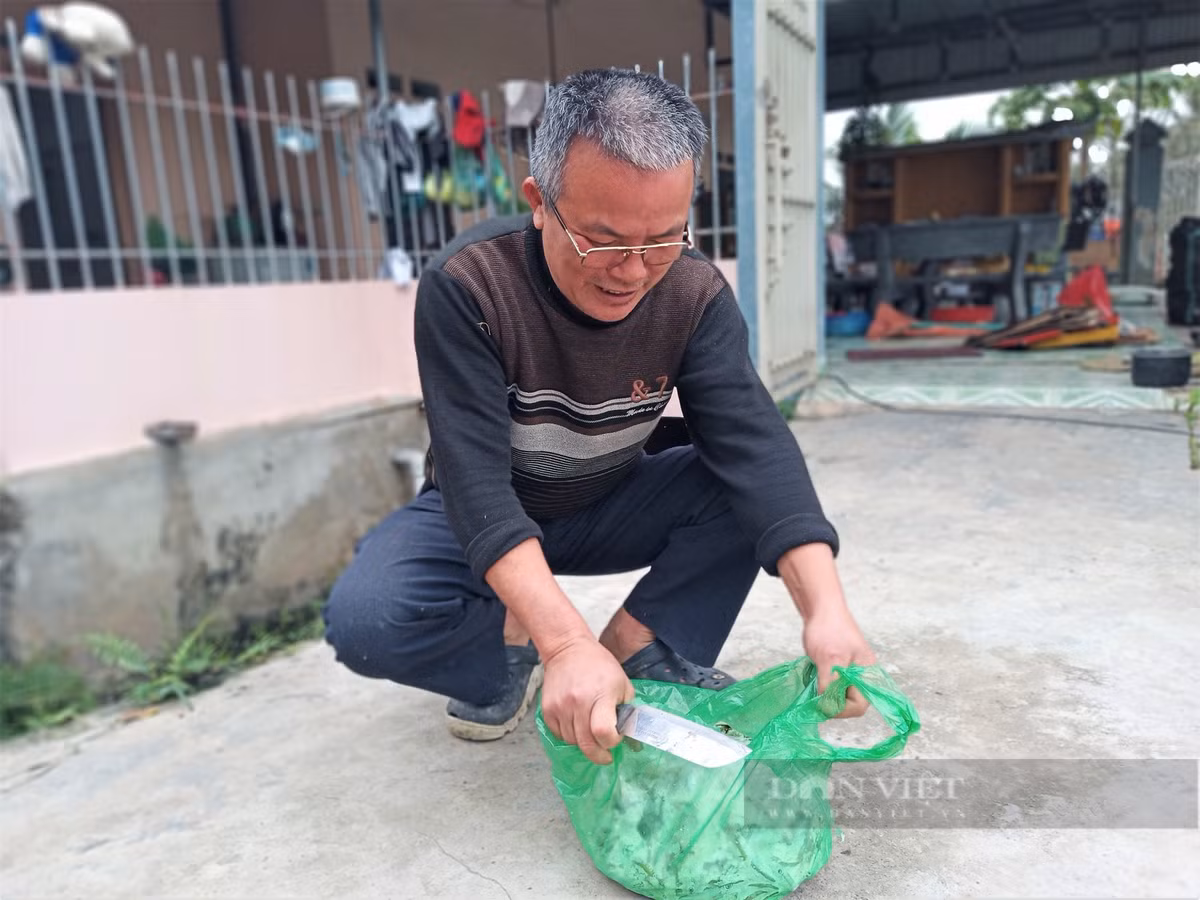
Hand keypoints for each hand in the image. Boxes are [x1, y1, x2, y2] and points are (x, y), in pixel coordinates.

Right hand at [540, 637, 635, 764]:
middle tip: (605, 756)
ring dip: (583, 743)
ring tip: (590, 734)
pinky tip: (577, 727)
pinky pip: (559, 735)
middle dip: (598, 754)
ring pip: (572, 742)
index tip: (615, 738)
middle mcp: (578, 702)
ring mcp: (560, 707)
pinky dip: (569, 736)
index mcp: (601, 695)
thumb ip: (628, 710)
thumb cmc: (599, 665)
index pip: (603, 732)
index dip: (612, 742)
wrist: (567, 649)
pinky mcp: (547, 710)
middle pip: (586, 743)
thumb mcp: (622, 683)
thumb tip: (631, 736)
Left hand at [803, 601, 876, 717]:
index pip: (859, 705)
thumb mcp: (829, 659)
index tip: (822, 703)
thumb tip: (829, 707)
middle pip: (851, 704)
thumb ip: (831, 685)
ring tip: (814, 683)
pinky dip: (823, 686)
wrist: (821, 608)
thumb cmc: (828, 629)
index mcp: (867, 673)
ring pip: (840, 696)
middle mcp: (862, 675)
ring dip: (826, 695)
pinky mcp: (840, 669)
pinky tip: (814, 677)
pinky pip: (834, 687)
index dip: (840, 709)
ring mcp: (851, 672)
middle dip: (833, 703)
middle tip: (815, 695)